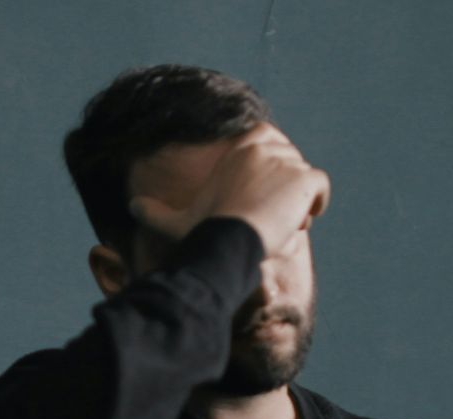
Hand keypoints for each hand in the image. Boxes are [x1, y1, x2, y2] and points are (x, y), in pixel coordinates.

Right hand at [128, 124, 330, 254]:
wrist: (228, 239)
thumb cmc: (203, 230)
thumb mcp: (177, 220)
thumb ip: (155, 212)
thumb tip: (131, 206)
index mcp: (241, 145)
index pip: (270, 147)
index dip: (268, 174)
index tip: (259, 199)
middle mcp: (265, 145)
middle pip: (289, 164)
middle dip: (284, 189)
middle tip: (268, 217)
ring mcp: (287, 159)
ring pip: (304, 179)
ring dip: (297, 202)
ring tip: (280, 225)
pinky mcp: (305, 178)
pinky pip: (321, 188)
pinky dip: (316, 204)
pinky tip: (299, 221)